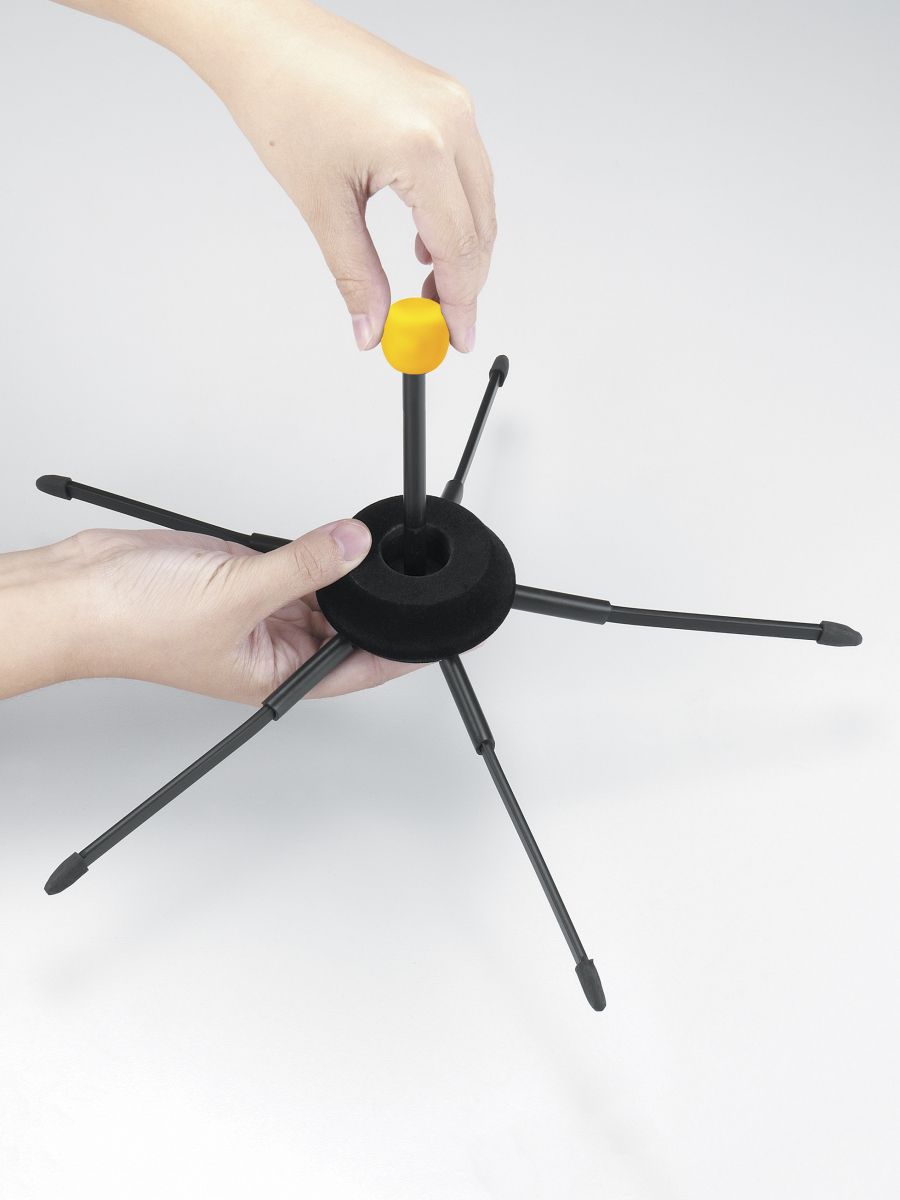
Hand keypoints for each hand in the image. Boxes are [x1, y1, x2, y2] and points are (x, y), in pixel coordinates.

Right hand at [0, 521, 417, 703]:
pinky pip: (296, 564)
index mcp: (276, 676)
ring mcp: (260, 609)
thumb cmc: (135, 625)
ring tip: (369, 549)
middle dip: (375, 601)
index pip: (360, 669)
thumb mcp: (238, 595)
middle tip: (408, 572)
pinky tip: (329, 537)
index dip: (403, 654)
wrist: (82, 591)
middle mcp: (273, 647)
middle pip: (346, 626)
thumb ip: (304, 568)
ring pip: (324, 591)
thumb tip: (354, 547)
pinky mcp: (244, 576)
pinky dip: (314, 551)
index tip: (441, 637)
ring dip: (343, 572)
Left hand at [57, 0, 496, 352]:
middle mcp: (450, 119)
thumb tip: (372, 327)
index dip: (460, 303)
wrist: (262, 37)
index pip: (459, 248)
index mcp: (422, 145)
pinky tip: (423, 236)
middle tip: (435, 323)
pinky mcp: (444, 98)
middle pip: (479, 228)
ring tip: (425, 286)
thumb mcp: (323, 205)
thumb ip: (356, 275)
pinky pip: (467, 171)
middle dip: (463, 283)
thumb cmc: (282, 97)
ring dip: (460, 250)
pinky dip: (453, 212)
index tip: (453, 339)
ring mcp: (452, 104)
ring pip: (478, 202)